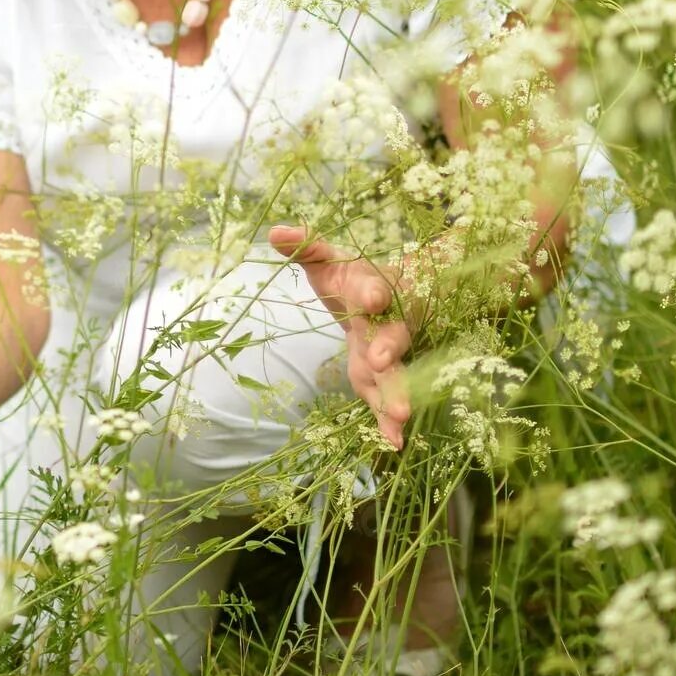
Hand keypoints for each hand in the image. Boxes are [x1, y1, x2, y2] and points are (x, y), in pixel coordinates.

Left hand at [267, 224, 412, 450]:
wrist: (386, 294)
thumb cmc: (349, 276)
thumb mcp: (325, 258)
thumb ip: (304, 245)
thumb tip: (275, 232)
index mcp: (369, 285)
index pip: (372, 284)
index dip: (371, 290)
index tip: (369, 297)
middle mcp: (385, 319)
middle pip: (391, 333)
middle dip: (389, 346)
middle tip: (383, 360)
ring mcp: (387, 349)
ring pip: (396, 370)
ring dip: (396, 392)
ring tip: (401, 416)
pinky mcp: (382, 375)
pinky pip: (387, 395)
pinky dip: (389, 418)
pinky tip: (394, 442)